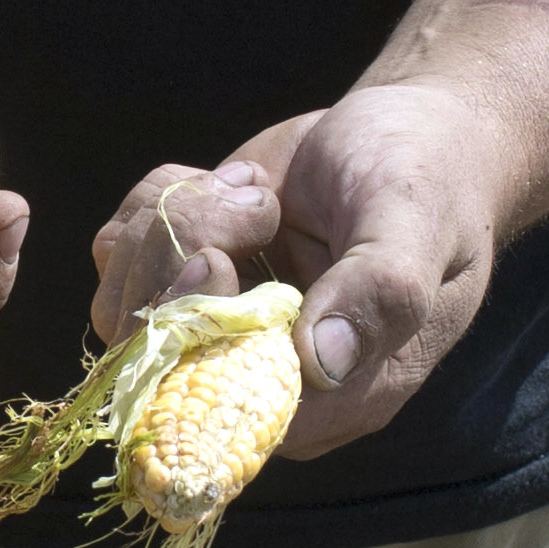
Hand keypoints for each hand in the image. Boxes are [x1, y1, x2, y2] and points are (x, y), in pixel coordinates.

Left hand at [90, 80, 523, 456]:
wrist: (408, 130)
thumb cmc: (429, 179)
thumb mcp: (416, 222)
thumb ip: (379, 291)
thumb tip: (322, 363)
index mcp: (336, 396)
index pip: (224, 416)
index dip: (198, 345)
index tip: (222, 261)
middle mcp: (261, 376)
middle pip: (152, 362)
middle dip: (180, 261)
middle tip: (257, 203)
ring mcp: (215, 329)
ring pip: (122, 303)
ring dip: (175, 222)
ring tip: (258, 192)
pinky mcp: (182, 278)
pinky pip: (119, 253)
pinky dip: (164, 200)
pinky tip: (234, 184)